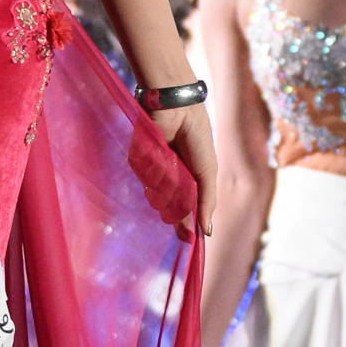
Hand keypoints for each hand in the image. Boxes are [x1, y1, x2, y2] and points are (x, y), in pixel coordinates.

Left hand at [151, 102, 216, 239]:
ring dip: (166, 183)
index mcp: (187, 182)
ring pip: (155, 195)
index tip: (187, 238)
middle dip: (174, 206)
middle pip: (167, 208)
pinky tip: (162, 153)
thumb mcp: (207, 171)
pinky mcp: (138, 162)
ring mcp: (152, 172)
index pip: (183, 211)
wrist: (176, 108)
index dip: (184, 224)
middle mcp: (169, 180)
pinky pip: (144, 178)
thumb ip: (206, 201)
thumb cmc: (196, 137)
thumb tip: (207, 232)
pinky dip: (155, 169)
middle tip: (180, 192)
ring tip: (173, 161)